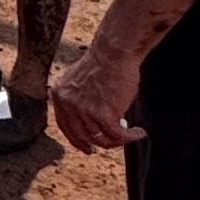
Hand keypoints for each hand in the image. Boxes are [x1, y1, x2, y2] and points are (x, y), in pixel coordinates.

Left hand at [51, 27, 143, 152]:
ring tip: (131, 134)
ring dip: (118, 140)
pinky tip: (139, 133)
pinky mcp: (104, 115)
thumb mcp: (79, 81)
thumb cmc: (103, 62)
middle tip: (111, 145)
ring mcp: (85, 111)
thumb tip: (90, 121)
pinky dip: (130, 137)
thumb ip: (78, 99)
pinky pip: (118, 135)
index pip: (65, 126)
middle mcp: (68, 105)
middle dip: (98, 144)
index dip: (76, 139)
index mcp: (60, 95)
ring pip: (101, 138)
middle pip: (83, 135)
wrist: (114, 52)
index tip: (87, 147)